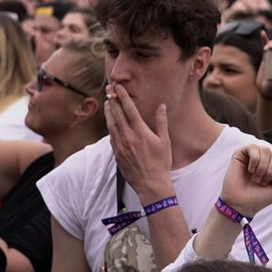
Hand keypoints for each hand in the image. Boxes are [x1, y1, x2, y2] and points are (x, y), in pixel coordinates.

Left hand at [105, 84, 172, 201]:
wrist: (150, 184)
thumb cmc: (160, 163)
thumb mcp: (164, 141)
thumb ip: (161, 122)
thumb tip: (161, 106)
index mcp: (140, 131)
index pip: (129, 109)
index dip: (122, 96)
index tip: (118, 87)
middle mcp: (127, 136)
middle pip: (117, 113)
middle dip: (112, 100)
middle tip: (109, 89)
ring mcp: (120, 145)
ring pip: (111, 124)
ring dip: (108, 111)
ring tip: (107, 102)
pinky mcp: (116, 153)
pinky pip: (111, 136)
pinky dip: (109, 126)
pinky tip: (110, 122)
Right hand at [219, 144, 271, 217]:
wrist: (242, 204)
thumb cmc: (262, 197)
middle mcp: (265, 158)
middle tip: (263, 183)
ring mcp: (253, 154)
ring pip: (265, 150)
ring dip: (262, 167)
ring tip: (256, 179)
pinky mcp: (241, 153)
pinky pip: (253, 148)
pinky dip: (254, 161)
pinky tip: (250, 170)